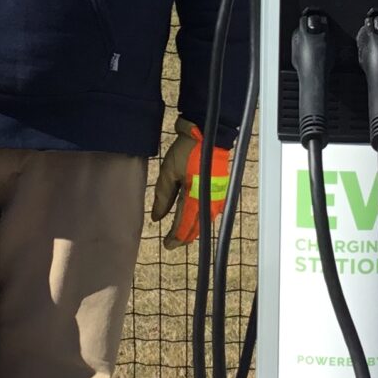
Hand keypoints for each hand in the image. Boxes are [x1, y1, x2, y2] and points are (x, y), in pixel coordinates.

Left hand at [150, 115, 230, 249]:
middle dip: (184, 236)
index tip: (166, 244)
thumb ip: (163, 198)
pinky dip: (200, 218)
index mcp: (196, 197)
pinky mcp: (220, 190)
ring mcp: (217, 196)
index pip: (184, 225)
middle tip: (171, 242)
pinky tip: (193, 218)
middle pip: (197, 227)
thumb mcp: (168, 173)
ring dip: (193, 228)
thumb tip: (157, 218)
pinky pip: (210, 211)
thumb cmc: (187, 150)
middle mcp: (209, 200)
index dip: (175, 238)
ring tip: (180, 232)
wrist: (207, 133)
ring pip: (204, 220)